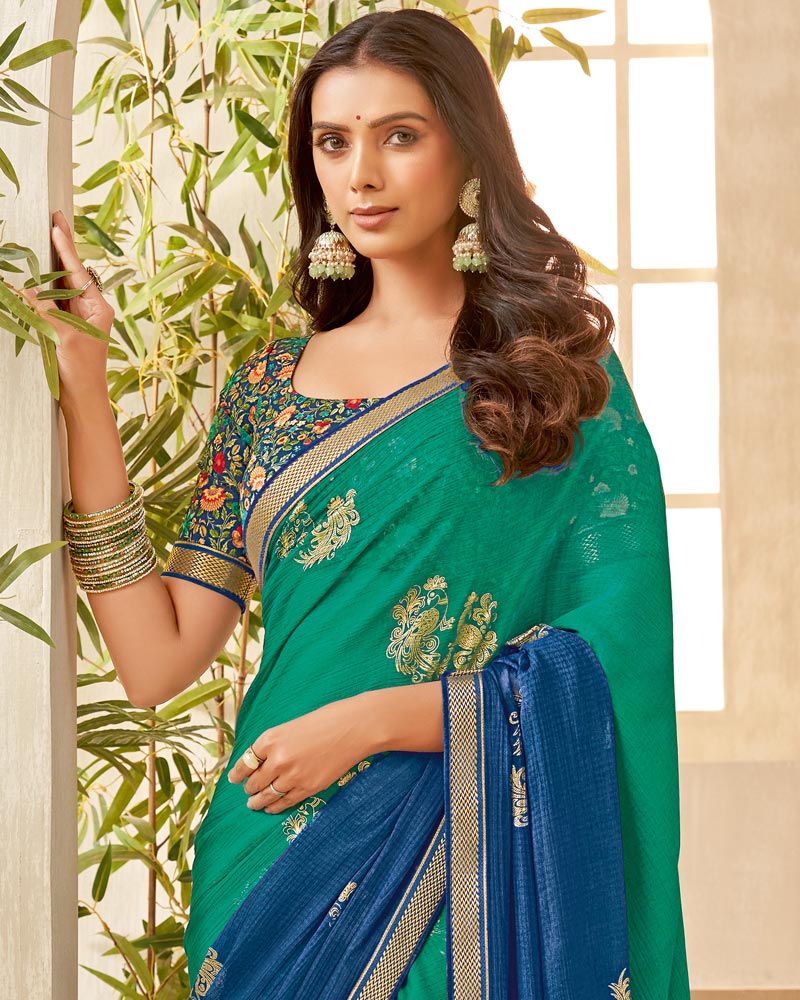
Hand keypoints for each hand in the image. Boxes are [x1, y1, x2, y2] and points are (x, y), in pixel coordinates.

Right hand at [22, 209, 114, 408]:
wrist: (82, 397)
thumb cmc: (80, 369)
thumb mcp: (62, 336)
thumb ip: (45, 310)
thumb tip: (28, 288)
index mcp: (98, 307)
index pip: (77, 271)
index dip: (65, 247)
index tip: (58, 224)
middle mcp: (91, 309)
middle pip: (72, 272)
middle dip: (62, 246)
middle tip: (55, 218)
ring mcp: (79, 317)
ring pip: (62, 284)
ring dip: (52, 263)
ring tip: (46, 236)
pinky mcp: (68, 327)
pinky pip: (54, 300)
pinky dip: (44, 287)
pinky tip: (37, 274)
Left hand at [227, 695, 374, 813]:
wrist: (356, 727)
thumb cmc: (326, 720)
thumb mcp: (292, 726)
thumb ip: (275, 744)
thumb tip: (260, 761)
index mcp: (270, 739)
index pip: (245, 762)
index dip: (237, 773)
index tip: (233, 779)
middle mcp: (278, 759)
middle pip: (254, 781)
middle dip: (249, 787)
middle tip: (247, 790)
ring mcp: (293, 776)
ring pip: (267, 795)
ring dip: (258, 801)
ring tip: (253, 804)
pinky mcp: (309, 787)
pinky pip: (285, 802)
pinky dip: (275, 806)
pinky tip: (271, 807)